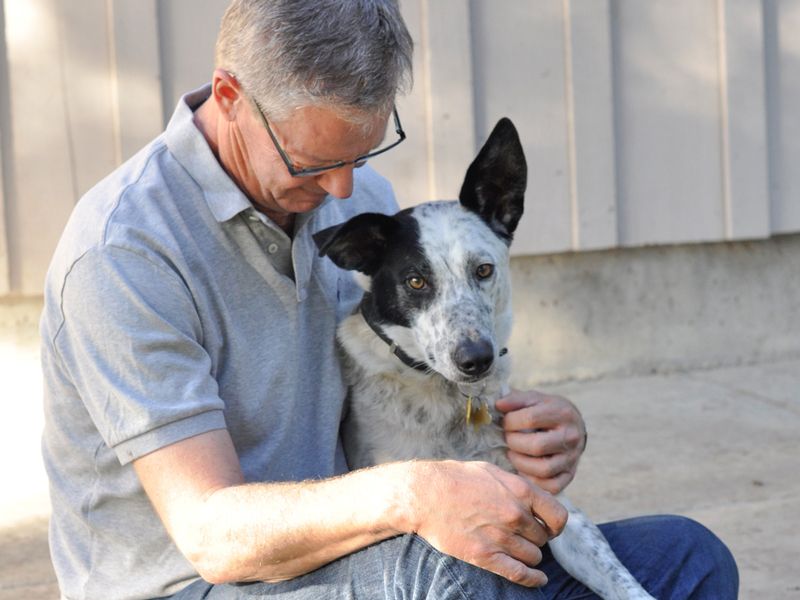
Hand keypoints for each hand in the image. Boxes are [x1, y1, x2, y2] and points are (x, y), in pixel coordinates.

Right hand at [408, 460, 567, 586]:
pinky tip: (538, 579)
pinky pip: (519, 574)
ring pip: (533, 556)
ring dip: (528, 555)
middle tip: (520, 535)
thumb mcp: (492, 472)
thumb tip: (535, 499)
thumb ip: (517, 486)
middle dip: (535, 538)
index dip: (555, 525)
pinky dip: (532, 579)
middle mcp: (515, 515)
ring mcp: (500, 537)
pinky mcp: (485, 556)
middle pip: (543, 538)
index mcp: (520, 491)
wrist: (425, 494)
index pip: (558, 517)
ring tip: (516, 548)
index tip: (547, 527)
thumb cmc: (456, 479)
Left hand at [495, 389, 586, 494]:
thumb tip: (498, 405)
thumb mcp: (534, 398)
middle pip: (537, 446)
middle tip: (507, 439)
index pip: (530, 419)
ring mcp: (572, 458)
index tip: (504, 422)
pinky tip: (523, 469)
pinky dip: (533, 481)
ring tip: (512, 454)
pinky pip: (551, 486)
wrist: (573, 426)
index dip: (510, 421)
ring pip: (543, 469)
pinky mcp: (570, 474)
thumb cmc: (547, 411)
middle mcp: (571, 436)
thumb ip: (515, 399)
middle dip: (514, 443)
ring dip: (520, 463)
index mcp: (562, 413)